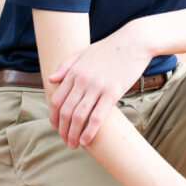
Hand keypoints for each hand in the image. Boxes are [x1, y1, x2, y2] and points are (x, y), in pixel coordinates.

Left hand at [48, 23, 150, 148]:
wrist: (134, 41)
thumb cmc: (110, 47)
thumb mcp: (84, 53)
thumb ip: (66, 66)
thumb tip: (50, 79)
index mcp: (73, 71)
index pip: (56, 99)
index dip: (54, 116)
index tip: (56, 127)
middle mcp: (82, 80)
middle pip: (65, 111)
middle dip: (62, 129)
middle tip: (64, 140)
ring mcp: (97, 86)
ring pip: (79, 116)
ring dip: (73, 134)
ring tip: (73, 144)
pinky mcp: (113, 92)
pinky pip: (97, 116)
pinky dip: (89, 131)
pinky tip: (86, 141)